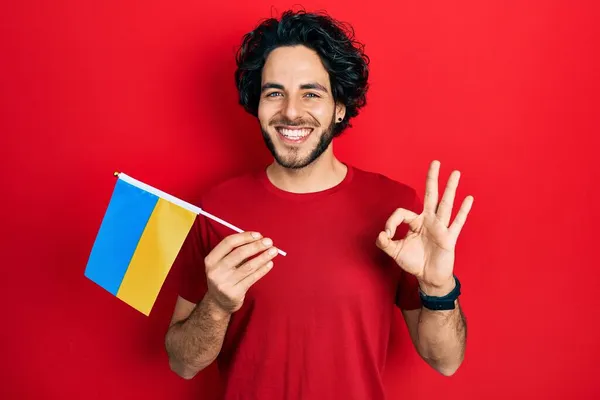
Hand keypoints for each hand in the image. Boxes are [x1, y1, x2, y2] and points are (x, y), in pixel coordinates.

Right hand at [204, 231, 278, 314]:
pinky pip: (252, 278)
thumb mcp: (222, 263)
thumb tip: (257, 239)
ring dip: (263, 257)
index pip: (229, 243)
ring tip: (273, 251)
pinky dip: (262, 270)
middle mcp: (215, 271)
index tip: (258, 235)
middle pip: (239, 253)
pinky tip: (269, 263)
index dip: (245, 237)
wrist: (218, 302)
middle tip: (269, 241)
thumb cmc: (225, 277)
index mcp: (211, 259)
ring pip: (248, 266)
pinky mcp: (234, 293)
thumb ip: (236, 251)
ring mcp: (224, 283)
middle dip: (256, 246)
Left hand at [376, 160, 473, 295]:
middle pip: (431, 196)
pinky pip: (457, 223)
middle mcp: (429, 221)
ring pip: (446, 205)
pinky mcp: (449, 238)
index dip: (391, 222)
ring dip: (450, 189)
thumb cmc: (414, 262)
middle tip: (435, 162)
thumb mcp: (395, 252)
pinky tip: (469, 198)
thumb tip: (380, 234)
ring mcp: (440, 228)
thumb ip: (385, 243)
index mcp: (415, 223)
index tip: (387, 234)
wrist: (428, 277)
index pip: (402, 213)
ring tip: (456, 173)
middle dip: (432, 179)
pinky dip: (463, 211)